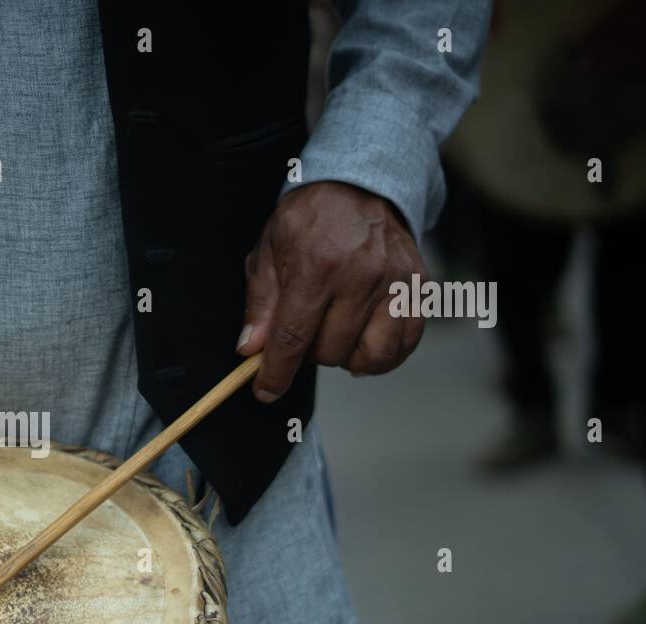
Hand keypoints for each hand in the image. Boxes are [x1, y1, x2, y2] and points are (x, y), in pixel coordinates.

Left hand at [237, 181, 426, 401]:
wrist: (362, 185)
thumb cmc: (310, 220)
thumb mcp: (269, 249)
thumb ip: (259, 303)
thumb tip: (250, 350)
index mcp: (318, 264)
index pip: (293, 336)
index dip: (276, 372)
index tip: (266, 391)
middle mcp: (362, 276)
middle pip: (329, 350)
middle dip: (309, 350)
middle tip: (306, 326)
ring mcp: (397, 283)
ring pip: (371, 356)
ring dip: (346, 356)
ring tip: (335, 333)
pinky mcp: (419, 289)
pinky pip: (405, 345)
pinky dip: (382, 355)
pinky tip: (363, 340)